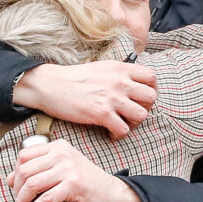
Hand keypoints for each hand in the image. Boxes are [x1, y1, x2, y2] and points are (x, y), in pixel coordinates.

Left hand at [6, 139, 144, 201]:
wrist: (111, 193)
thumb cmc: (86, 181)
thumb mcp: (63, 168)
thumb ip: (40, 168)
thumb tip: (9, 178)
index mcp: (58, 146)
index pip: (24, 155)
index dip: (15, 172)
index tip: (16, 187)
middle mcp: (62, 153)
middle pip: (25, 170)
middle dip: (17, 190)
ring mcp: (69, 168)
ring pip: (32, 185)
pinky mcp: (74, 185)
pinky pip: (45, 200)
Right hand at [12, 61, 156, 138]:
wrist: (51, 85)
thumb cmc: (75, 77)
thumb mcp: (102, 67)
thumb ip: (119, 73)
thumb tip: (132, 81)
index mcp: (120, 69)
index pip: (151, 77)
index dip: (150, 89)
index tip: (141, 97)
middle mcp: (120, 82)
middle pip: (151, 97)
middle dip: (145, 107)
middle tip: (133, 112)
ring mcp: (111, 98)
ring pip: (142, 115)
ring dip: (134, 122)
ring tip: (122, 123)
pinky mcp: (101, 113)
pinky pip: (124, 129)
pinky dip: (119, 134)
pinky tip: (110, 132)